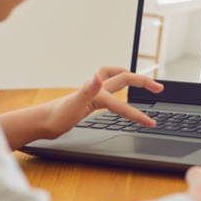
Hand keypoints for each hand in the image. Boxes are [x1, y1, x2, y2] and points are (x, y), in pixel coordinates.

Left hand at [43, 66, 163, 138]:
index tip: (151, 123)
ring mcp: (92, 93)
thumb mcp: (72, 106)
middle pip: (124, 79)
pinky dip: (118, 87)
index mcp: (97, 93)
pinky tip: (118, 95)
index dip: (137, 114)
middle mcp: (96, 89)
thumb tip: (96, 76)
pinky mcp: (88, 99)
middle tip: (159, 88)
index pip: (123, 103)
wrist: (41, 122)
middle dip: (143, 82)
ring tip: (143, 82)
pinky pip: (109, 89)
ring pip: (115, 79)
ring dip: (130, 77)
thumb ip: (86, 91)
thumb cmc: (55, 118)